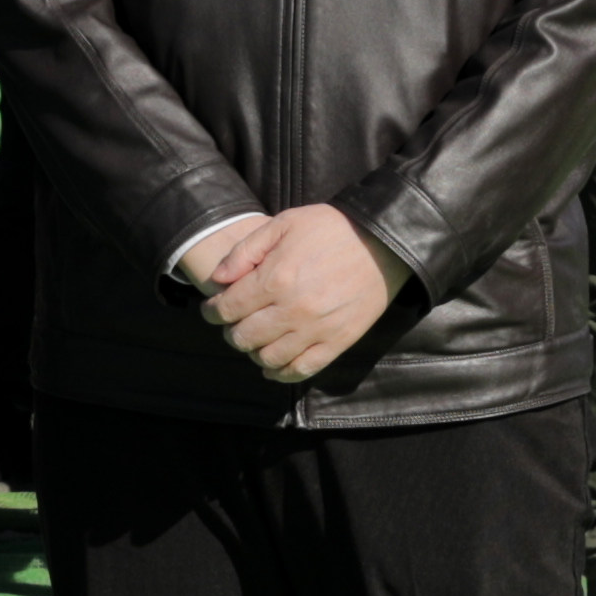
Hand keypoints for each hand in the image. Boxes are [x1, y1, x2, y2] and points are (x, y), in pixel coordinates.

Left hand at [199, 201, 395, 383]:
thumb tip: (218, 279)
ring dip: (253, 352)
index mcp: (276, 279)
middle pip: (243, 337)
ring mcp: (316, 330)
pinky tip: (273, 364)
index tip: (212, 309)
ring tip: (255, 340)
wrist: (384, 242)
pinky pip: (301, 369)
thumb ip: (246, 250)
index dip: (212, 312)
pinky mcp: (337, 342)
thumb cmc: (332, 228)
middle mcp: (292, 310)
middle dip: (230, 331)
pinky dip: (281, 372)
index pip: (227, 309)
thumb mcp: (284, 223)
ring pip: (268, 357)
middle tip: (234, 323)